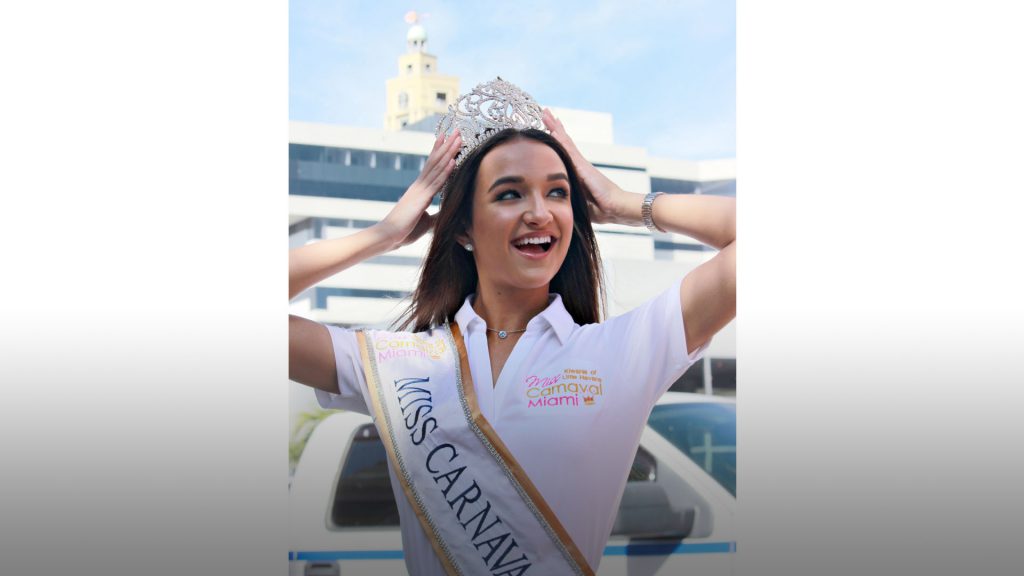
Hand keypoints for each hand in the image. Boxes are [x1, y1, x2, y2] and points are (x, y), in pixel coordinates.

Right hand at [378, 130, 461, 247]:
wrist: (388, 236)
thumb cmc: (405, 231)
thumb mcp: (427, 222)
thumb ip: (437, 215)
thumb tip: (447, 214)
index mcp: (420, 190)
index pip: (432, 166)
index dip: (440, 151)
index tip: (448, 137)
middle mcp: (420, 186)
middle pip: (436, 161)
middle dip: (448, 145)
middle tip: (457, 129)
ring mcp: (420, 190)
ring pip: (437, 167)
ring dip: (449, 152)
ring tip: (458, 138)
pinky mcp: (421, 199)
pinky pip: (436, 183)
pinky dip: (446, 171)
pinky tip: (453, 161)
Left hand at [542, 109, 633, 224]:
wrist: (616, 208)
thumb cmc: (601, 209)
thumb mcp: (579, 202)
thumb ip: (569, 197)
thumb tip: (556, 201)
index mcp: (578, 173)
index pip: (564, 153)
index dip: (556, 140)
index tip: (547, 129)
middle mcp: (579, 164)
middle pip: (564, 142)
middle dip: (554, 127)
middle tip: (545, 112)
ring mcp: (581, 164)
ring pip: (565, 141)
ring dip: (555, 127)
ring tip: (546, 112)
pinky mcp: (583, 166)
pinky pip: (568, 149)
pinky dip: (560, 138)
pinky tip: (552, 129)